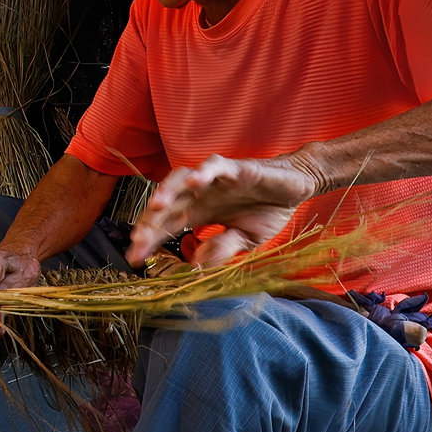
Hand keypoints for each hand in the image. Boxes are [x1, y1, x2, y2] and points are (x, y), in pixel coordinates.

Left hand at [125, 153, 324, 264]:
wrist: (297, 187)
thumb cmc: (268, 210)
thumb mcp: (245, 240)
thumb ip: (221, 248)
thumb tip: (198, 265)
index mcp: (199, 213)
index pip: (166, 226)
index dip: (149, 240)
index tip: (134, 259)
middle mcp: (200, 195)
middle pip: (167, 206)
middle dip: (150, 223)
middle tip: (137, 242)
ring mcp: (215, 180)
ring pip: (180, 180)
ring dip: (166, 191)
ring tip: (156, 207)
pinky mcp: (235, 168)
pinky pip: (214, 165)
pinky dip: (203, 172)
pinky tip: (194, 182)